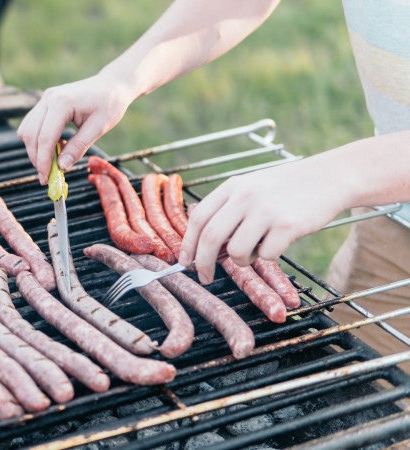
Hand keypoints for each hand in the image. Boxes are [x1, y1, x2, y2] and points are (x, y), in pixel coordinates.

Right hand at [17, 73, 133, 184]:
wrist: (111, 85)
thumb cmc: (109, 104)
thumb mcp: (98, 128)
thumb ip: (78, 147)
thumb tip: (62, 167)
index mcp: (62, 103)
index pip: (45, 137)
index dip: (44, 161)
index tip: (46, 178)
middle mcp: (48, 98)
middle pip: (31, 135)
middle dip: (36, 158)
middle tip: (46, 177)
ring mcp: (45, 99)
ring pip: (26, 130)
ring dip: (34, 150)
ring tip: (52, 162)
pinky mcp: (45, 103)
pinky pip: (31, 124)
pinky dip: (38, 140)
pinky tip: (54, 147)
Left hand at [178, 157, 346, 283]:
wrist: (329, 177)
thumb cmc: (285, 188)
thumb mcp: (250, 188)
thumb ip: (227, 210)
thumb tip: (204, 246)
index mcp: (232, 187)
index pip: (198, 218)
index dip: (187, 244)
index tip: (185, 262)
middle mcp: (245, 197)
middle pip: (210, 237)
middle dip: (203, 263)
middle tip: (205, 277)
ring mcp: (266, 210)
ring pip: (236, 251)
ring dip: (242, 259)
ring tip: (256, 248)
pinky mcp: (288, 225)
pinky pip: (266, 255)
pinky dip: (269, 255)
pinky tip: (279, 241)